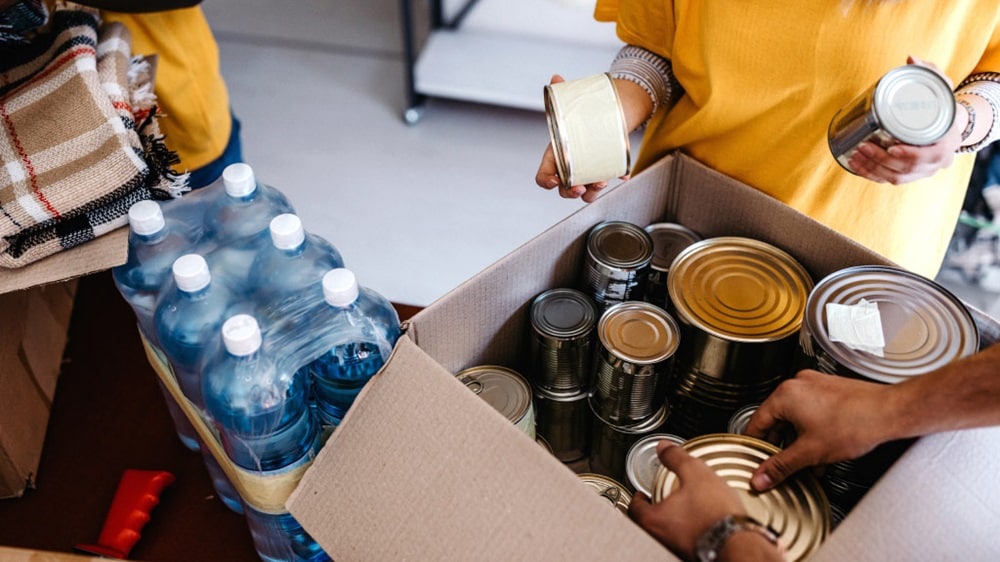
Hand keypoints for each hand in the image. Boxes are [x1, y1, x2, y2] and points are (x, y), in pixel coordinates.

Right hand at [535, 74, 620, 202]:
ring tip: (602, 181)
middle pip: (564, 189)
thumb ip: (562, 92)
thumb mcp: (572, 104)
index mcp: (557, 155)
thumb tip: (556, 78)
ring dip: (592, 192)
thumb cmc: (584, 113)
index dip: (546, 182)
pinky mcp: (604, 170)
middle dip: (571, 192)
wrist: (606, 112)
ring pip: (585, 192)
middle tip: (581, 187)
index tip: (555, 181)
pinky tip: (622, 173)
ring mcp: (587, 171)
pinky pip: (608, 181)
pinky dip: (615, 179)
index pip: (544, 176)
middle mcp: (570, 167)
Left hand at [629, 441, 745, 558]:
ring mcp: (677, 549)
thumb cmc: (716, 514)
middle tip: (660, 500)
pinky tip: (701, 525)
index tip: (640, 494)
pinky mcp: (694, 554)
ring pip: (667, 534)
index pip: (634, 509)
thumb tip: (664, 447)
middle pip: (648, 524)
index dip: (637, 498)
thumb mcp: (695, 473)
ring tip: (682, 511)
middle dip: (654, 511)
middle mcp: (662, 539)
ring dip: (671, 522)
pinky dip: (688, 532)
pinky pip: (685, 542)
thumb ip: (676, 458)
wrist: (740, 543)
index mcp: (654, 520)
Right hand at [745, 370, 894, 490]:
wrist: (890, 412)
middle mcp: (797, 385)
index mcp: (785, 395)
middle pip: (777, 421)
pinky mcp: (830, 390)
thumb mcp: (810, 452)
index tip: (754, 458)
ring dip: (798, 441)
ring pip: (796, 418)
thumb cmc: (856, 423)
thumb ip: (781, 467)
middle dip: (781, 446)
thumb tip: (762, 477)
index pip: (756, 423)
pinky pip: (811, 412)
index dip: (754, 446)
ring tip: (806, 462)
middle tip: (781, 464)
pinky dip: (812, 431)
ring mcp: (815, 386)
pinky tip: (821, 450)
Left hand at [846, 56, 961, 183]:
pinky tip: (857, 167)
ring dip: (873, 169)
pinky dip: (872, 175)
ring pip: (896, 177)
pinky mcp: (910, 175)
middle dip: (881, 161)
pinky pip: (889, 180)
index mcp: (947, 142)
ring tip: (855, 156)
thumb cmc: (942, 106)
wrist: (948, 125)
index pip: (930, 155)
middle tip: (862, 147)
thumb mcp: (941, 87)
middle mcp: (937, 162)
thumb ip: (929, 71)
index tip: (891, 148)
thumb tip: (910, 58)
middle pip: (907, 168)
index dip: (909, 155)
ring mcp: (923, 171)